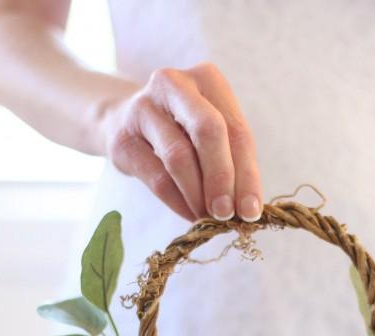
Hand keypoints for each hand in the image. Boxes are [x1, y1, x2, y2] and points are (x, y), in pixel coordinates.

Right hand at [96, 62, 262, 221]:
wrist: (124, 124)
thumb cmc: (182, 131)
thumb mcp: (212, 136)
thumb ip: (233, 163)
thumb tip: (247, 209)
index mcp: (207, 79)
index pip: (236, 130)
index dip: (247, 174)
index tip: (251, 212)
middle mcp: (174, 83)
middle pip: (207, 132)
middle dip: (221, 179)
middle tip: (227, 214)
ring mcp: (143, 107)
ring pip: (179, 157)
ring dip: (198, 196)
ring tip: (208, 217)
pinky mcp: (123, 138)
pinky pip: (157, 178)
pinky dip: (178, 202)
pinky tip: (190, 215)